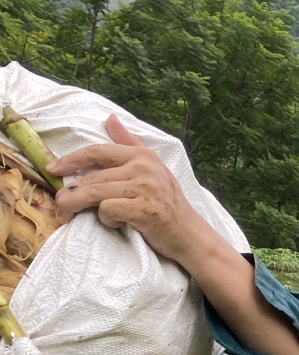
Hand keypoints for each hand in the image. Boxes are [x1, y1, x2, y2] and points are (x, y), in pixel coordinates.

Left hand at [50, 116, 233, 274]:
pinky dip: (106, 219)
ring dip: (77, 207)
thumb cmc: (167, 204)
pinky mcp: (145, 210)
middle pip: (91, 177)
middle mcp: (144, 168)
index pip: (97, 152)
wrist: (190, 235)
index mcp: (142, 155)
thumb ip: (129, 144)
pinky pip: (107, 209)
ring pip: (94, 193)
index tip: (52, 169)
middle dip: (69, 194)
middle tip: (59, 207)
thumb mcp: (152, 169)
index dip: (71, 160)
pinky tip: (116, 223)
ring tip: (67, 216)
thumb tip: (109, 119)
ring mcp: (146, 188)